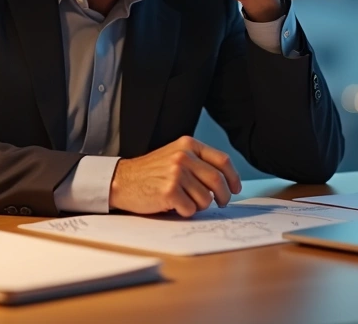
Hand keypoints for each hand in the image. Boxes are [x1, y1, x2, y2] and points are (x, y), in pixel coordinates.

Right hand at [109, 136, 242, 216]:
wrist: (121, 180)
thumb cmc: (150, 172)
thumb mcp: (175, 156)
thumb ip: (198, 162)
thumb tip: (225, 182)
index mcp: (188, 145)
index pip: (222, 161)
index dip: (233, 177)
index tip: (236, 188)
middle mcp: (183, 156)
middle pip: (218, 181)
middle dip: (224, 196)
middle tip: (222, 203)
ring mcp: (176, 173)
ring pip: (206, 198)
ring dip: (200, 205)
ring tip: (187, 202)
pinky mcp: (169, 191)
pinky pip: (191, 209)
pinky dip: (186, 212)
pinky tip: (174, 205)